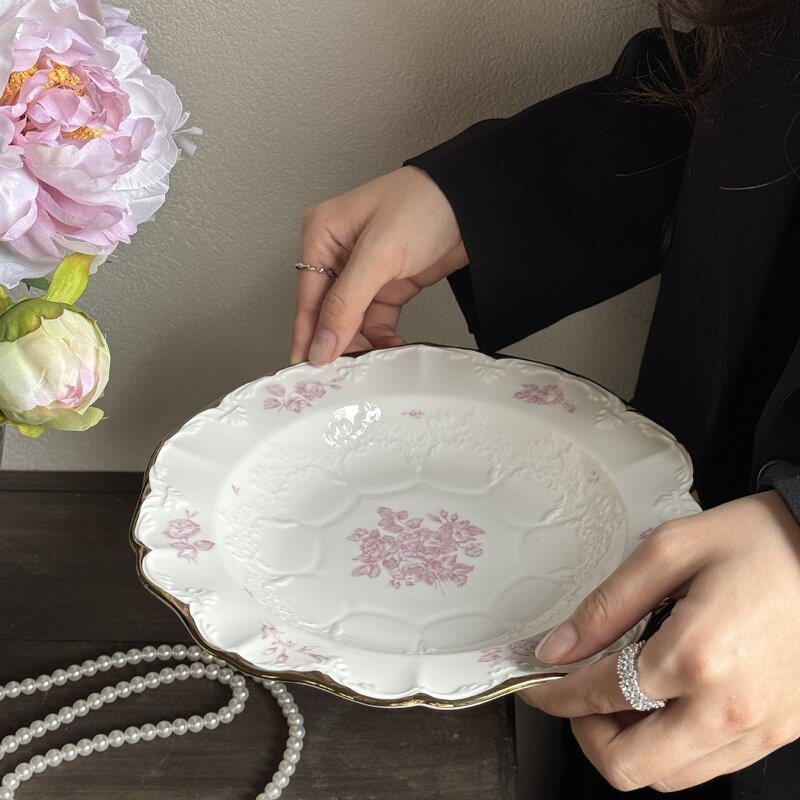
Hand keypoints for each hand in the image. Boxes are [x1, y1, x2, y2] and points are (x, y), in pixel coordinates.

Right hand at [291, 166, 466, 364]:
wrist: (475, 202)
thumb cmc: (425, 203)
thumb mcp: (380, 254)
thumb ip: (347, 302)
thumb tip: (321, 343)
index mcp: (322, 236)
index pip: (308, 298)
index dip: (308, 337)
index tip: (308, 372)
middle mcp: (338, 254)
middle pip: (328, 314)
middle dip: (337, 344)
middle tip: (343, 376)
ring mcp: (365, 271)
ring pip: (352, 322)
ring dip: (362, 344)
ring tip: (371, 364)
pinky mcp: (390, 284)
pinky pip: (376, 321)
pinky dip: (382, 338)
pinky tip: (390, 348)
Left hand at [520, 491, 799, 791]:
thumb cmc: (762, 541)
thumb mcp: (669, 552)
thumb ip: (606, 606)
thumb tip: (559, 647)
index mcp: (695, 655)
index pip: (597, 696)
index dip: (553, 694)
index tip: (539, 684)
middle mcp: (728, 707)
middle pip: (629, 765)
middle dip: (586, 733)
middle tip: (578, 696)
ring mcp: (758, 729)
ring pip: (669, 777)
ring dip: (629, 744)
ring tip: (620, 697)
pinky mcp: (778, 732)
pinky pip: (709, 766)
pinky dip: (671, 746)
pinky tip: (664, 702)